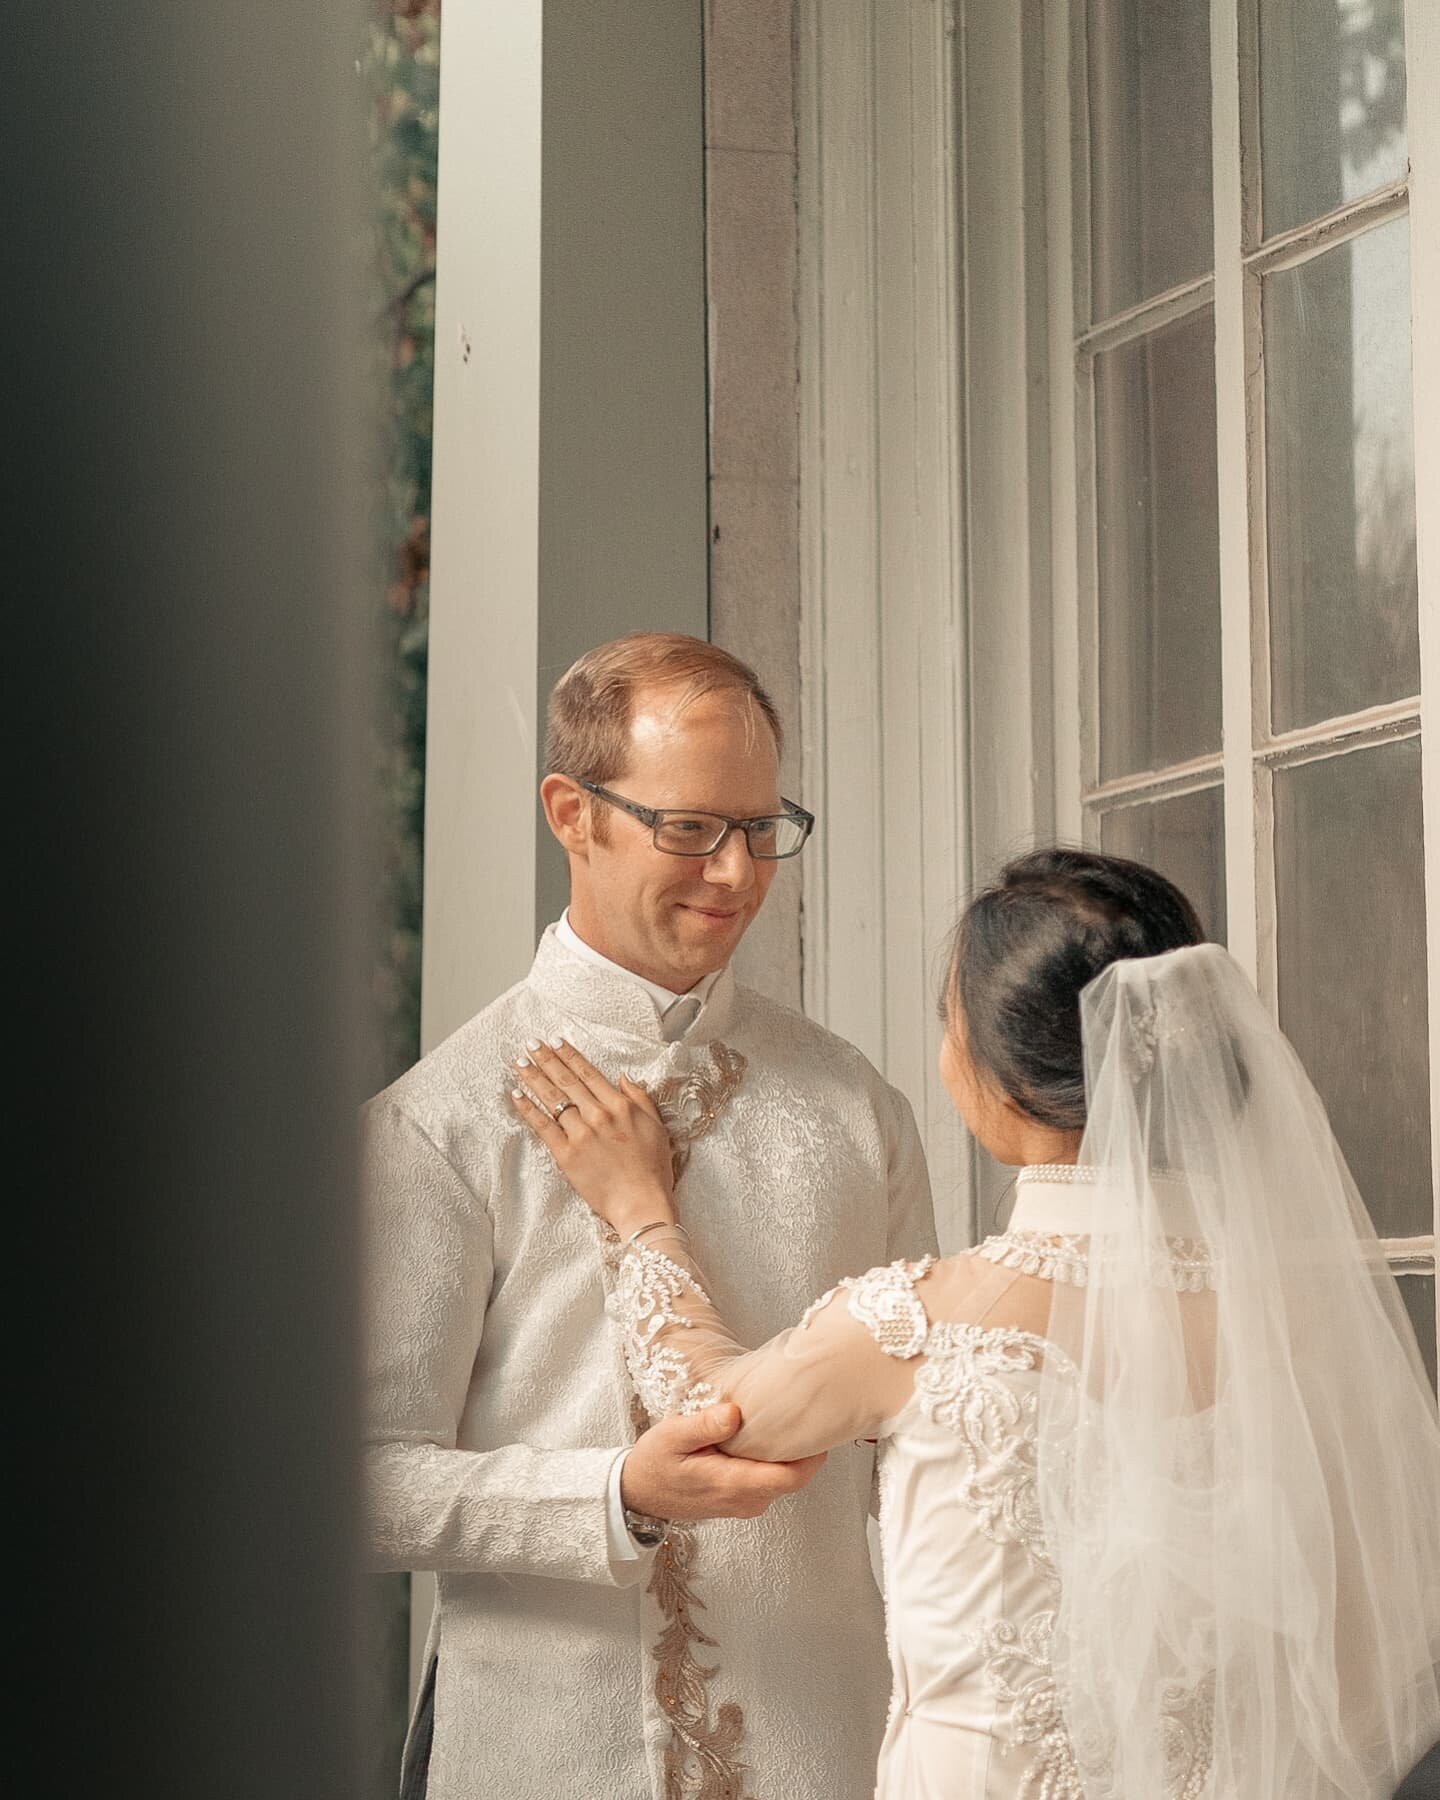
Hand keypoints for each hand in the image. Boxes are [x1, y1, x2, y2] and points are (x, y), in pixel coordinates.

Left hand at [510, 1038, 675, 1233]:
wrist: (641, 1203)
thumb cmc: (653, 1170)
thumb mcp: (657, 1127)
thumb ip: (640, 1099)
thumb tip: (623, 1079)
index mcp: (620, 1106)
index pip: (589, 1073)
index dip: (570, 1055)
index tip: (556, 1041)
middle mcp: (598, 1115)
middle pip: (566, 1081)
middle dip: (546, 1059)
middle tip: (531, 1043)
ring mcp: (580, 1134)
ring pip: (552, 1099)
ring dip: (533, 1077)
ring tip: (519, 1062)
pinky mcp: (566, 1155)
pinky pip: (543, 1126)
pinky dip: (528, 1109)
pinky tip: (517, 1095)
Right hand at [622, 1403, 826, 1520]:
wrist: (639, 1494)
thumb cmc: (655, 1462)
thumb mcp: (671, 1435)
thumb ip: (703, 1425)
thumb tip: (734, 1413)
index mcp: (731, 1484)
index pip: (789, 1477)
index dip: (811, 1455)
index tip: (818, 1424)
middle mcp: (745, 1500)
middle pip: (794, 1479)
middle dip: (807, 1449)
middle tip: (810, 1412)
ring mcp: (745, 1504)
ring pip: (785, 1481)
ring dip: (793, 1454)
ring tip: (792, 1418)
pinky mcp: (743, 1500)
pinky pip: (772, 1482)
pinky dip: (778, 1461)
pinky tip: (771, 1436)